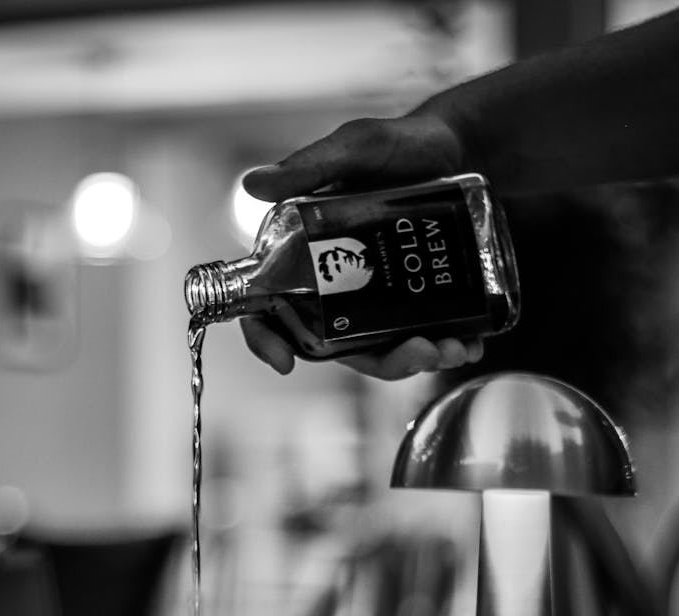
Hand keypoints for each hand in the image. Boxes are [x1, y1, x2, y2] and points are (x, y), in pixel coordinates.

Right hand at [241, 113, 484, 379]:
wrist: (459, 146)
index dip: (267, 342)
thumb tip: (252, 184)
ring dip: (419, 361)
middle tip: (422, 350)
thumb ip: (308, 166)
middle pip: (341, 348)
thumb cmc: (396, 144)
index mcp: (301, 260)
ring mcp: (376, 302)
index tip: (285, 363)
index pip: (269, 312)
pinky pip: (423, 340)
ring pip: (385, 352)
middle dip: (384, 362)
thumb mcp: (353, 149)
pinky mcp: (415, 304)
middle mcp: (334, 290)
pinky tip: (471, 344)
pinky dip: (448, 349)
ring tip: (455, 348)